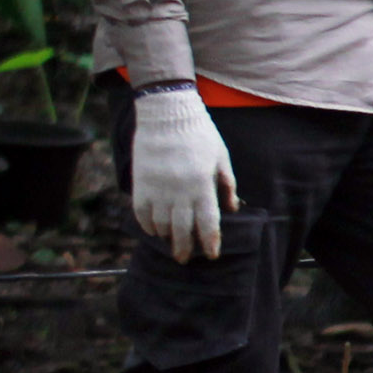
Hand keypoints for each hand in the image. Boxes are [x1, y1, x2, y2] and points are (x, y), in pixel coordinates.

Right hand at [128, 88, 237, 258]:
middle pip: (182, 229)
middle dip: (185, 248)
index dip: (209, 242)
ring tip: (172, 243)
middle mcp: (179, 191)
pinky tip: (154, 230)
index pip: (208, 222)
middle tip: (185, 260)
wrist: (166, 113)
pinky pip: (141, 213)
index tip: (211, 255)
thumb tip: (232, 210)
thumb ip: (227, 184)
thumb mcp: (221, 157)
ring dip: (167, 237)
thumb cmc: (200, 134)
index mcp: (202, 185)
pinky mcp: (140, 183)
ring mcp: (157, 188)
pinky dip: (147, 225)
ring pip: (161, 224)